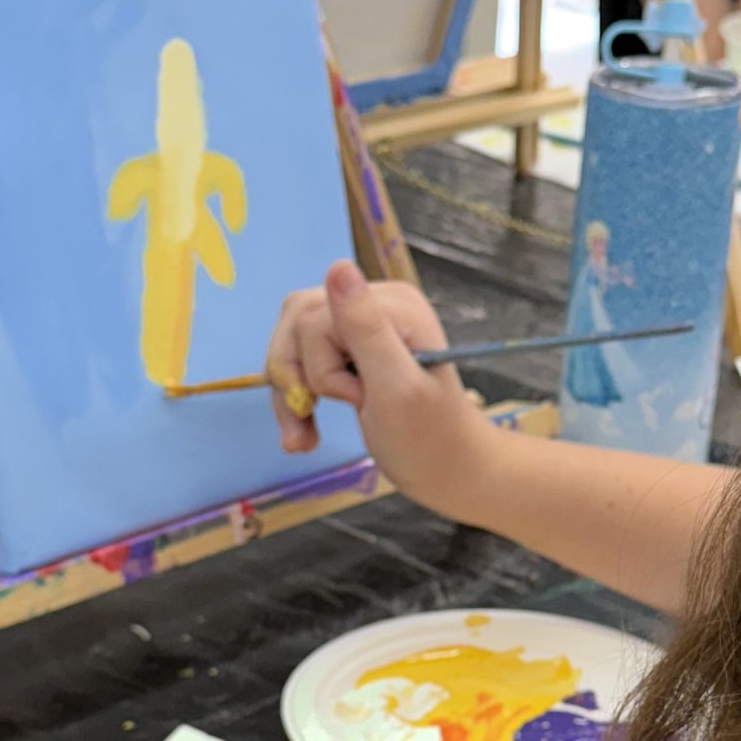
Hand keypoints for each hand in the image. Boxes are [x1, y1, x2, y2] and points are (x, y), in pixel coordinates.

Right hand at [266, 261, 500, 520]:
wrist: (450, 474)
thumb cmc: (430, 440)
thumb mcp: (396, 387)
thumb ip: (365, 328)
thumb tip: (338, 266)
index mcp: (393, 304)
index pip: (314, 317)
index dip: (320, 367)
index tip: (357, 399)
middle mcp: (374, 304)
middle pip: (295, 325)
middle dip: (297, 380)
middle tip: (317, 422)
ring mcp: (358, 328)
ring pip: (289, 345)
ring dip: (290, 397)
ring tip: (305, 439)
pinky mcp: (347, 353)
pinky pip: (297, 365)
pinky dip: (293, 403)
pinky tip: (303, 436)